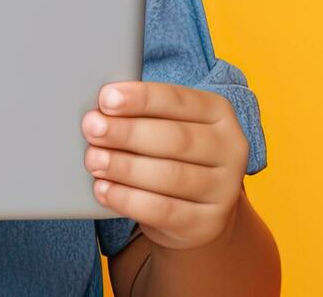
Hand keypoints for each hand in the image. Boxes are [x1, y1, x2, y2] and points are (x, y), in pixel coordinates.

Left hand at [82, 81, 248, 250]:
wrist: (198, 211)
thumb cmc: (172, 157)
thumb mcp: (166, 128)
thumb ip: (142, 116)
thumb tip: (99, 112)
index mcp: (219, 112)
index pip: (179, 100)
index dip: (142, 99)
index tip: (106, 99)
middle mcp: (231, 148)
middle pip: (175, 138)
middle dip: (128, 133)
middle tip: (92, 129)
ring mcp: (224, 189)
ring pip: (170, 176)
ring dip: (125, 167)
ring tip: (93, 160)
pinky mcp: (208, 223)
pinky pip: (164, 210)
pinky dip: (129, 199)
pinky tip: (104, 190)